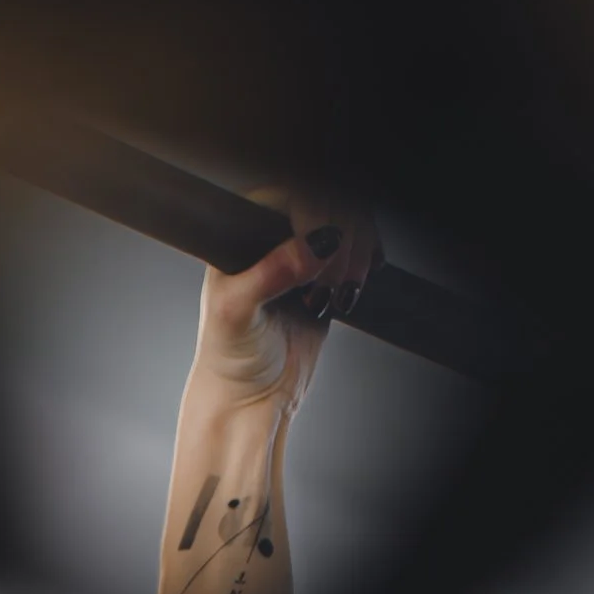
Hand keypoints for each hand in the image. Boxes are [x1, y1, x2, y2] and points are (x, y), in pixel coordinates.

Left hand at [190, 203, 376, 419]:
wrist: (249, 398)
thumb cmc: (228, 356)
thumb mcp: (236, 311)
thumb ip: (270, 274)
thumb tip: (313, 246)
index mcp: (242, 230)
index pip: (291, 194)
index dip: (315, 216)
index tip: (320, 249)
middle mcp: (274, 236)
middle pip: (329, 203)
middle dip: (340, 238)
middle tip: (328, 282)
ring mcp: (304, 255)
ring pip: (349, 223)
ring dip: (355, 253)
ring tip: (335, 292)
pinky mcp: (329, 277)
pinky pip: (359, 250)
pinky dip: (365, 261)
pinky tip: (354, 284)